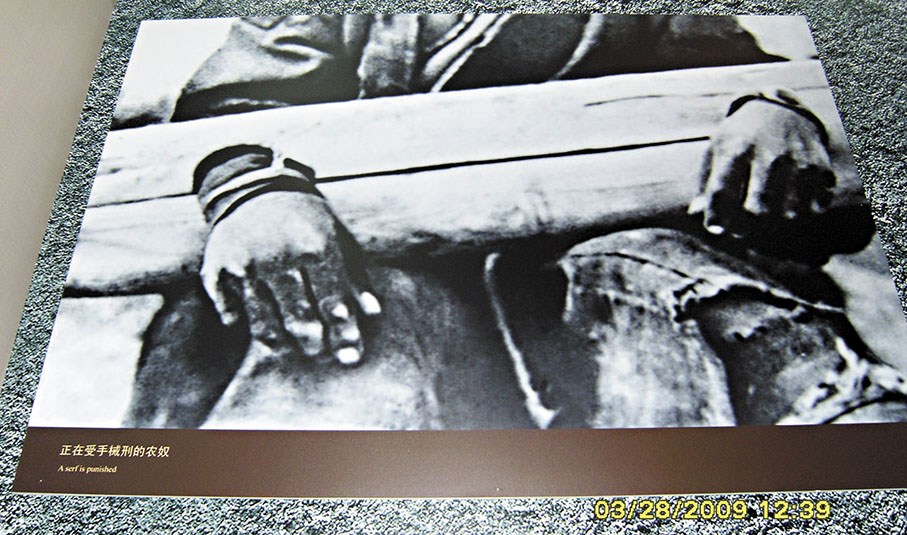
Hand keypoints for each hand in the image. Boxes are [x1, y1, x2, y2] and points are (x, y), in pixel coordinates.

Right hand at [200, 191, 379, 364]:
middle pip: (299, 317)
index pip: (333, 301)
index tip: (351, 357)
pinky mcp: (217, 269)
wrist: (254, 188)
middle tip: (319, 355)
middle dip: (314, 344)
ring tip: (292, 352)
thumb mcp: (337, 238)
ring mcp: (245, 264)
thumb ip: (355, 276)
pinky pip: (230, 308)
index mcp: (315, 247)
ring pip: (264, 321)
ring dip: (281, 343)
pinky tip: (251, 330)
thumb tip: (372, 314)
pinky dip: (240, 322)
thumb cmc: (306, 219)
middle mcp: (279, 256)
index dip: (343, 332)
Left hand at [689, 98, 834, 237]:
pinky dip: (805, 213)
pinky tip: (795, 206)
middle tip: (741, 230)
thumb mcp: (716, 151)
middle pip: (756, 209)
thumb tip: (695, 214)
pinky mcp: (820, 165)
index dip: (716, 217)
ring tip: (768, 217)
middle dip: (746, 227)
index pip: (721, 191)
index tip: (715, 230)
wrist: (780, 108)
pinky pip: (816, 204)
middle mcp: (768, 154)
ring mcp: (797, 159)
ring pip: (789, 212)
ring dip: (776, 223)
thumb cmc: (739, 139)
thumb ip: (706, 185)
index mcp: (735, 149)